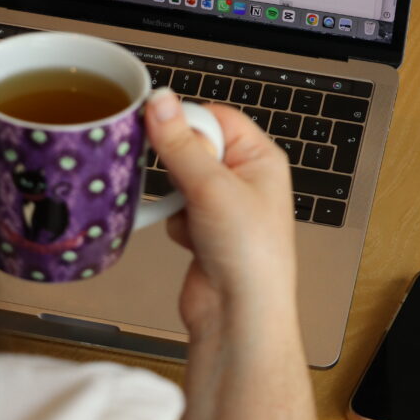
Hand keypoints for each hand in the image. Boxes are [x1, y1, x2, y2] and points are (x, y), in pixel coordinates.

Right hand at [145, 88, 296, 337]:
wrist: (239, 316)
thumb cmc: (251, 257)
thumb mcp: (211, 187)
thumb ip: (180, 143)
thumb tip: (161, 102)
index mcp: (260, 158)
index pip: (216, 116)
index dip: (187, 122)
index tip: (158, 126)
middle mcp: (245, 178)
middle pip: (194, 146)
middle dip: (179, 166)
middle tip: (182, 182)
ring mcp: (223, 205)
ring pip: (179, 177)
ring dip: (175, 198)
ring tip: (191, 216)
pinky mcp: (204, 229)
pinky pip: (174, 208)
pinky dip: (174, 222)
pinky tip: (190, 239)